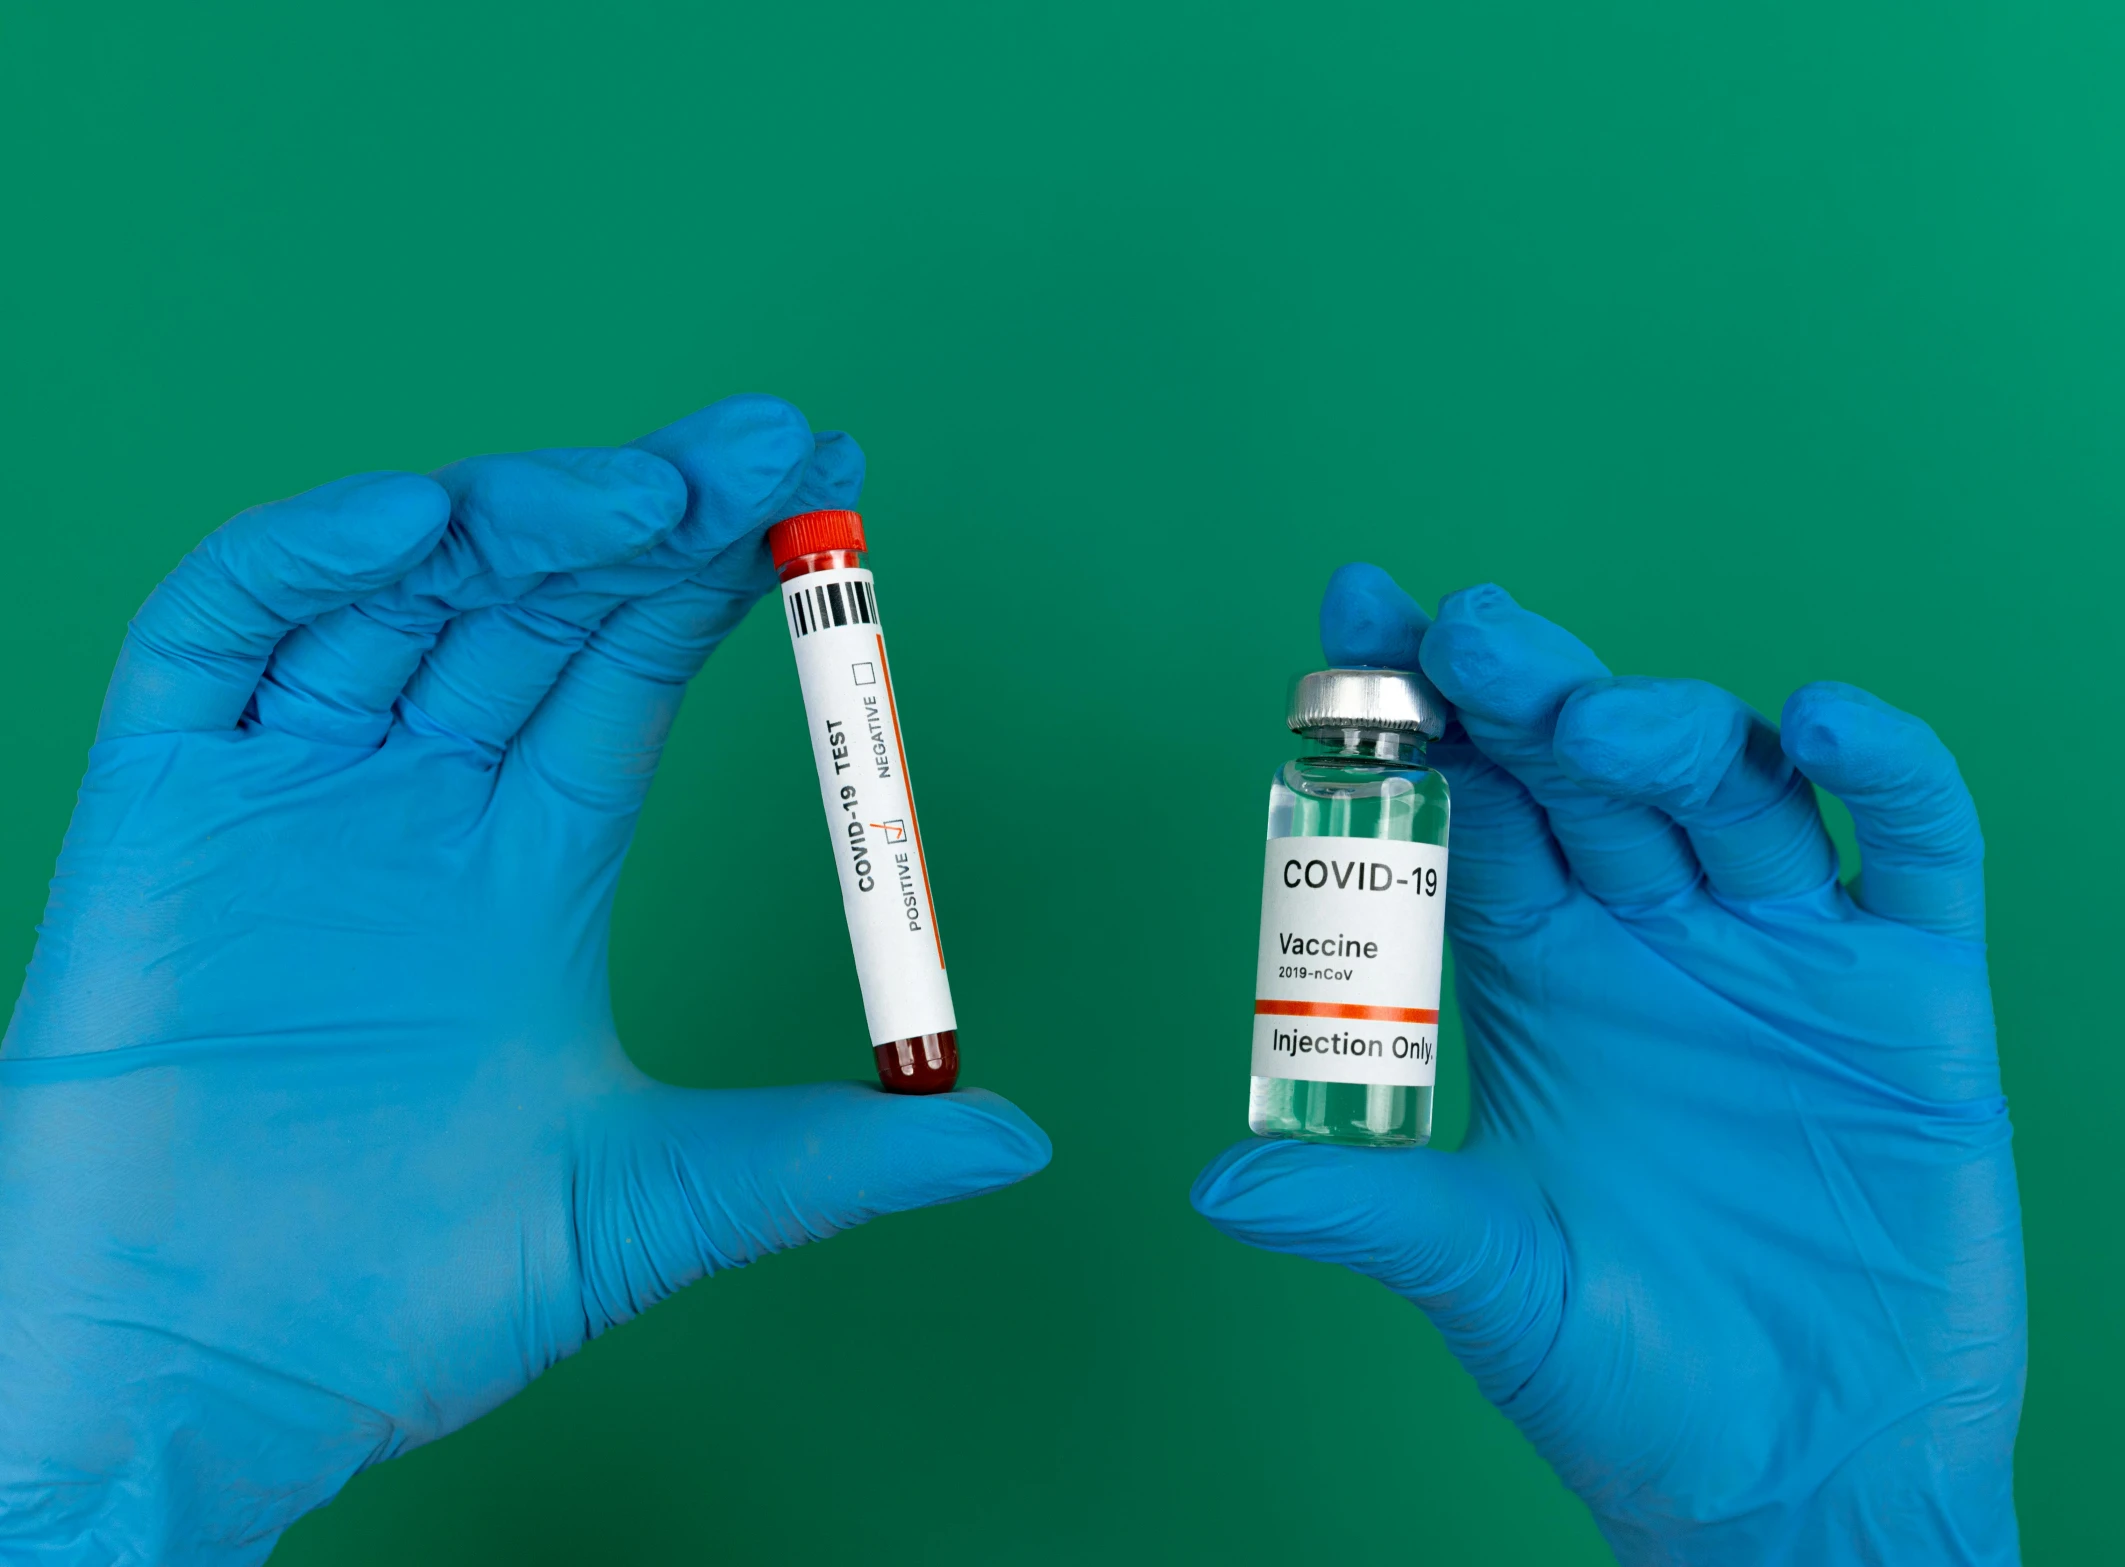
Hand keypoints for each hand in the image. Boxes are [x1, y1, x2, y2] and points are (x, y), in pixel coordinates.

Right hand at [0, 396, 1049, 1563]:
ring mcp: (293, 791)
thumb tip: (1015, 1137)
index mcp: (530, 866)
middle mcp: (418, 802)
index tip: (827, 491)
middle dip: (655, 508)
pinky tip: (423, 520)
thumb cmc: (407, 1298)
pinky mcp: (161, 805)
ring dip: (525, 512)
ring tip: (649, 494)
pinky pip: (221, 633)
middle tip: (776, 448)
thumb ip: (831, 1156)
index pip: (632, 666)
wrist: (212, 1378)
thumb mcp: (654, 1200)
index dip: (724, 573)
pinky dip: (308, 557)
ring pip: (406, 583)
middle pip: (540, 597)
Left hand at [1192, 566, 2022, 1565]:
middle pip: (1583, 770)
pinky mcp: (1911, 998)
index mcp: (1536, 974)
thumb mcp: (1484, 1276)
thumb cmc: (1626, 1379)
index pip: (1467, 804)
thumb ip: (1368, 1206)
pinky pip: (1913, 852)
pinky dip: (1884, 776)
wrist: (1798, 1482)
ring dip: (1665, 730)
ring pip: (1727, 787)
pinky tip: (1825, 724)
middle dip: (1525, 691)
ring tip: (1599, 723)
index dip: (1416, 709)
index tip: (1356, 611)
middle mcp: (1652, 938)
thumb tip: (1213, 1182)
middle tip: (1465, 635)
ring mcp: (1784, 955)